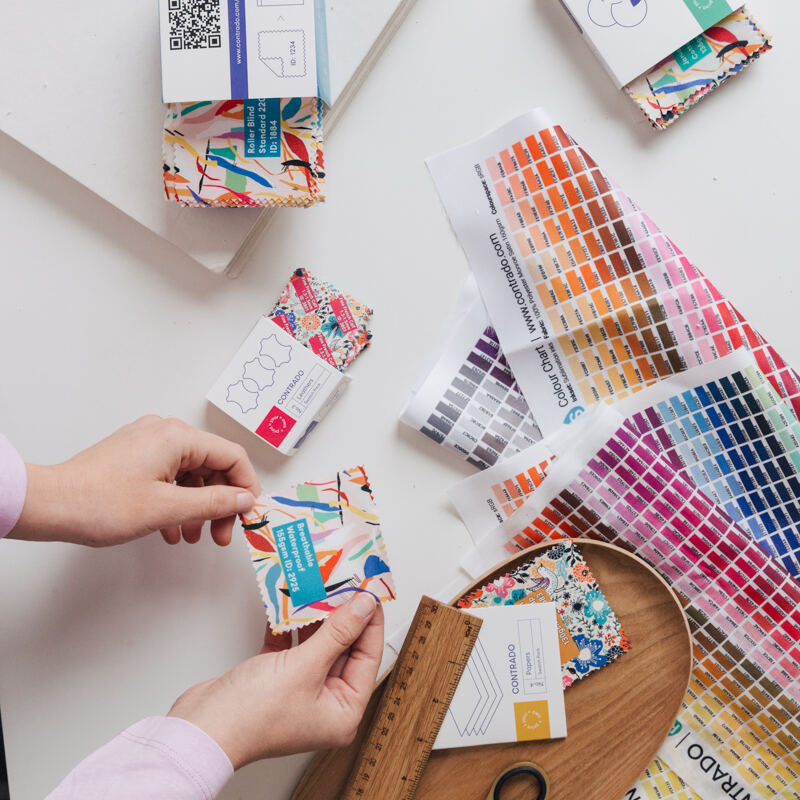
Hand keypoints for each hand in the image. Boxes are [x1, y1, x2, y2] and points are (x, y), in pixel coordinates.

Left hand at [10, 416, 260, 546]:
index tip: (247, 514)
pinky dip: (177, 501)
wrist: (51, 505)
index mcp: (177, 437)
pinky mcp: (135, 456)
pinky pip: (170, 476)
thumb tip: (243, 499)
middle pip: (213, 466)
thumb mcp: (167, 508)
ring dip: (198, 506)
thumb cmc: (99, 503)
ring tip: (193, 535)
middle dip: (220, 503)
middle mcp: (165, 433)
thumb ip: (213, 502)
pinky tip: (171, 528)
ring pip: (191, 474)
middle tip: (221, 534)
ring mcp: (148, 443)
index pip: (232, 456)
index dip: (245, 487)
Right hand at [168, 592, 383, 767]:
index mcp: (344, 712)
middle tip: (347, 583)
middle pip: (344, 649)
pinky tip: (289, 604)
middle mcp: (325, 704)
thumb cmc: (253, 714)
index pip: (368, 657)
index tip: (370, 591)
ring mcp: (300, 691)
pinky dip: (290, 626)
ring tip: (322, 587)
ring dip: (316, 617)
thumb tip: (364, 607)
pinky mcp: (275, 679)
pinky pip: (292, 647)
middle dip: (343, 615)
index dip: (370, 622)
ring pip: (317, 645)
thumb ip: (338, 633)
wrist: (201, 728)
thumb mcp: (306, 667)